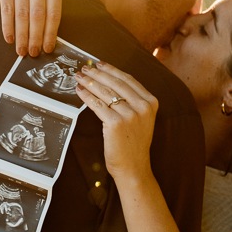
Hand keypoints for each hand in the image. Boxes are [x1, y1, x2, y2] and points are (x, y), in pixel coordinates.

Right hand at [0, 0, 61, 56]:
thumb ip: (47, 8)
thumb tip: (47, 40)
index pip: (53, 12)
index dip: (50, 33)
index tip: (47, 49)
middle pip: (38, 14)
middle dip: (35, 37)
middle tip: (33, 52)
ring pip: (22, 13)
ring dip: (21, 35)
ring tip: (21, 50)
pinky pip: (6, 9)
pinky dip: (8, 26)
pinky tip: (9, 38)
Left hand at [75, 63, 157, 183]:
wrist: (134, 167)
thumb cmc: (134, 144)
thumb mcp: (141, 119)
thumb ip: (132, 101)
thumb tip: (109, 82)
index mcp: (151, 102)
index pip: (129, 80)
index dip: (112, 70)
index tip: (100, 64)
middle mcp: (143, 107)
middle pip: (116, 84)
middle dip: (98, 74)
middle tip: (85, 68)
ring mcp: (130, 115)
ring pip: (106, 93)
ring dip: (90, 82)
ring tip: (79, 77)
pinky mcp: (116, 123)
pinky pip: (98, 105)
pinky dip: (87, 97)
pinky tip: (80, 92)